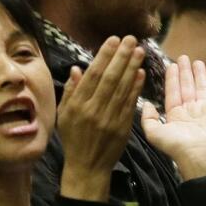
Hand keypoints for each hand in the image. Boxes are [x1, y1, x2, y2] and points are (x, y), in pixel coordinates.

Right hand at [56, 36, 144, 200]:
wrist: (87, 167)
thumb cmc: (74, 138)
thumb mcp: (63, 115)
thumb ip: (71, 91)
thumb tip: (77, 68)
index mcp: (78, 105)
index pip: (94, 75)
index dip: (104, 56)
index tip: (113, 40)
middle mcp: (94, 110)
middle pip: (111, 78)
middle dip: (121, 56)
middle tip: (131, 38)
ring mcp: (110, 119)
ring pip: (123, 89)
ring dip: (132, 67)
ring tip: (140, 50)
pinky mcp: (123, 127)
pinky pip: (131, 103)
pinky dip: (137, 88)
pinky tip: (141, 73)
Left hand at [141, 55, 205, 179]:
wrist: (198, 153)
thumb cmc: (176, 145)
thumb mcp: (154, 132)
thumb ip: (147, 118)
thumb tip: (146, 103)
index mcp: (175, 114)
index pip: (173, 92)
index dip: (172, 78)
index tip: (171, 65)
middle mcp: (190, 111)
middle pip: (187, 86)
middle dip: (185, 72)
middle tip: (183, 57)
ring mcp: (205, 110)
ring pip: (201, 87)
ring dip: (199, 75)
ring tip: (197, 61)